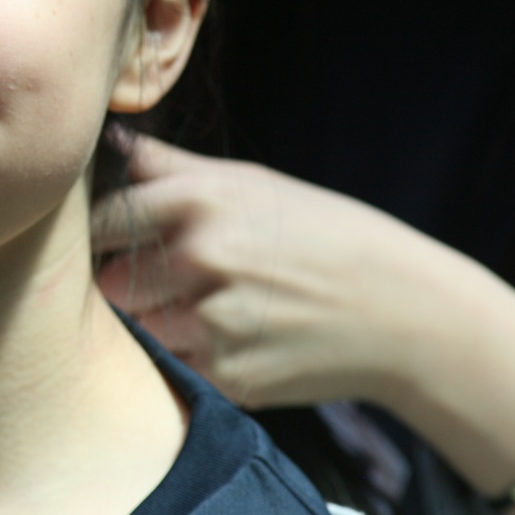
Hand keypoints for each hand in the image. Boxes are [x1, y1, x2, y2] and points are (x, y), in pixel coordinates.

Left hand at [94, 134, 442, 409]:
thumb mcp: (254, 184)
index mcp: (201, 200)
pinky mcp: (229, 374)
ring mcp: (214, 320)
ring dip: (159, 324)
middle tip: (172, 283)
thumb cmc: (325, 236)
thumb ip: (173, 168)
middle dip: (130, 284)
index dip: (106, 235)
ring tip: (211, 312)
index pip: (105, 221)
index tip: (118, 243)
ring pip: (139, 328)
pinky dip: (193, 358)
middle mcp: (202, 257)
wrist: (408, 314)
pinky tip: (239, 341)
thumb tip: (113, 139)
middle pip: (113, 280)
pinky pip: (176, 365)